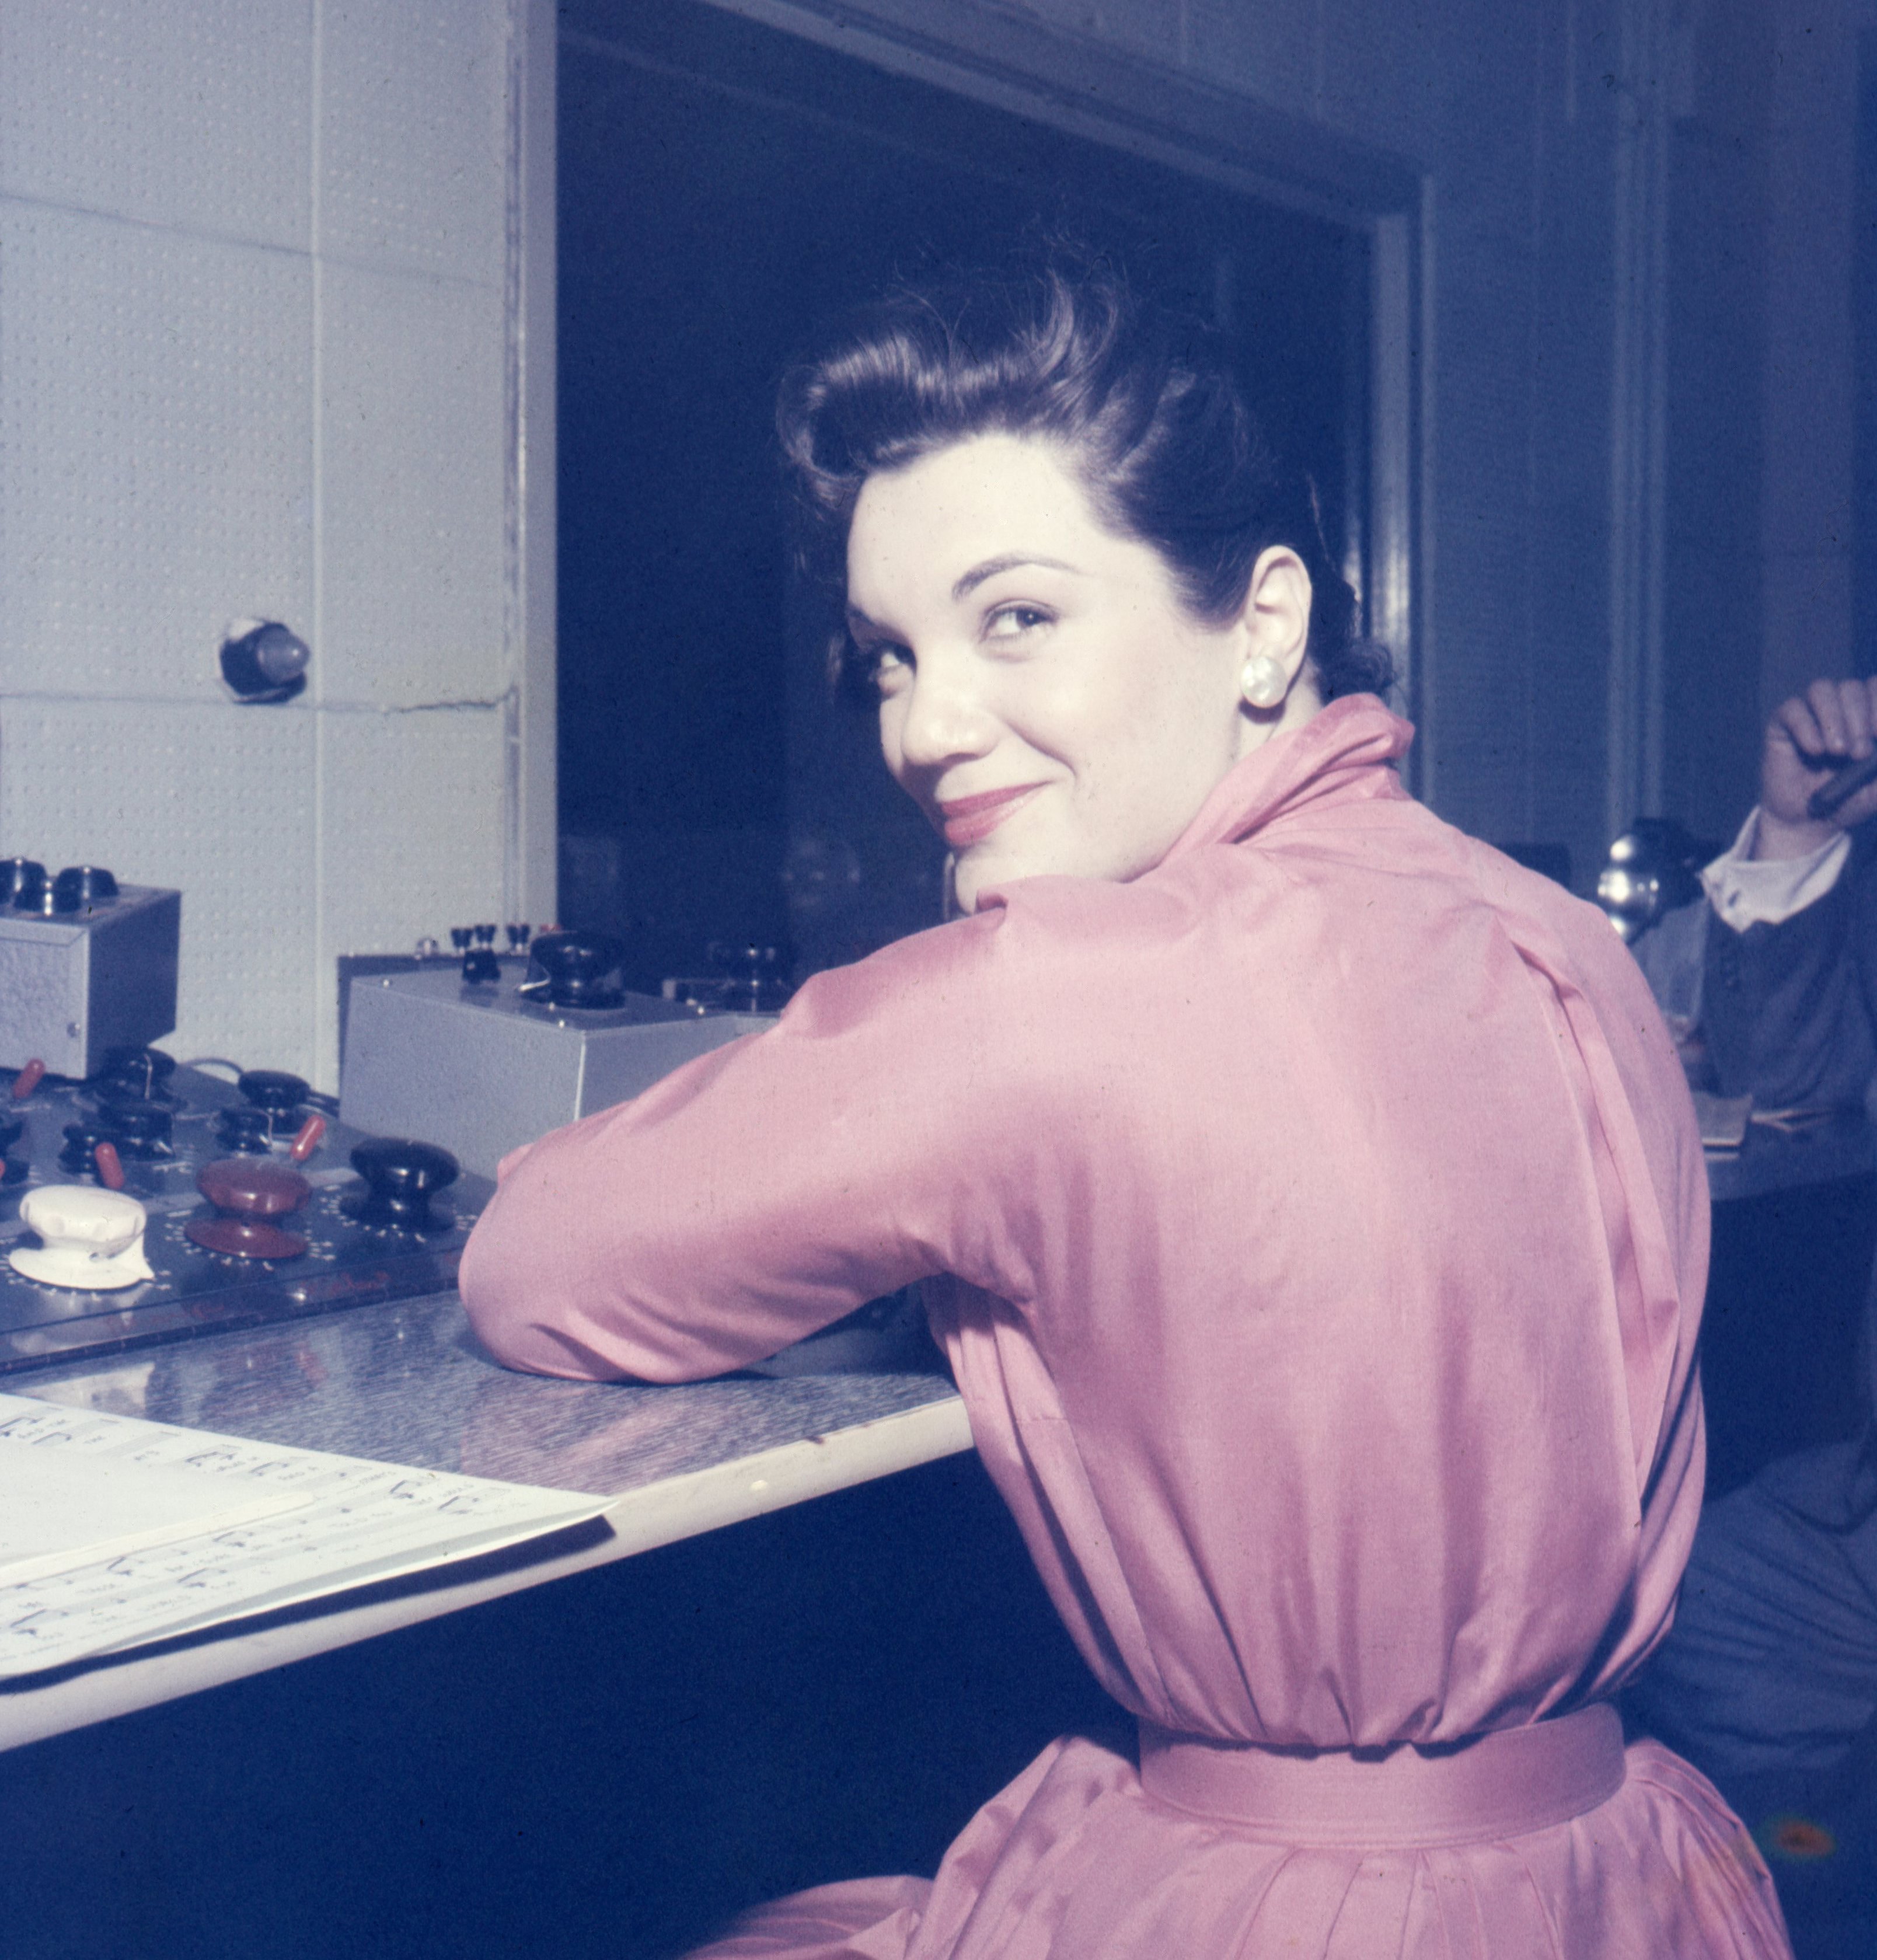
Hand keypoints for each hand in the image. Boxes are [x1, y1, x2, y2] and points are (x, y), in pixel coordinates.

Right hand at [1754, 677, 1876, 857]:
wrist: (1808, 822)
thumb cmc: (1848, 800)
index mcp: (1867, 715)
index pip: (1874, 686)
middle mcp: (1840, 708)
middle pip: (1851, 687)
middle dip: (1858, 719)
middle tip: (1858, 754)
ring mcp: (1810, 714)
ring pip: (1821, 689)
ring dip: (1833, 719)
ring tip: (1836, 752)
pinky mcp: (1782, 725)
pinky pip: (1791, 709)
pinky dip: (1805, 728)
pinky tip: (1814, 751)